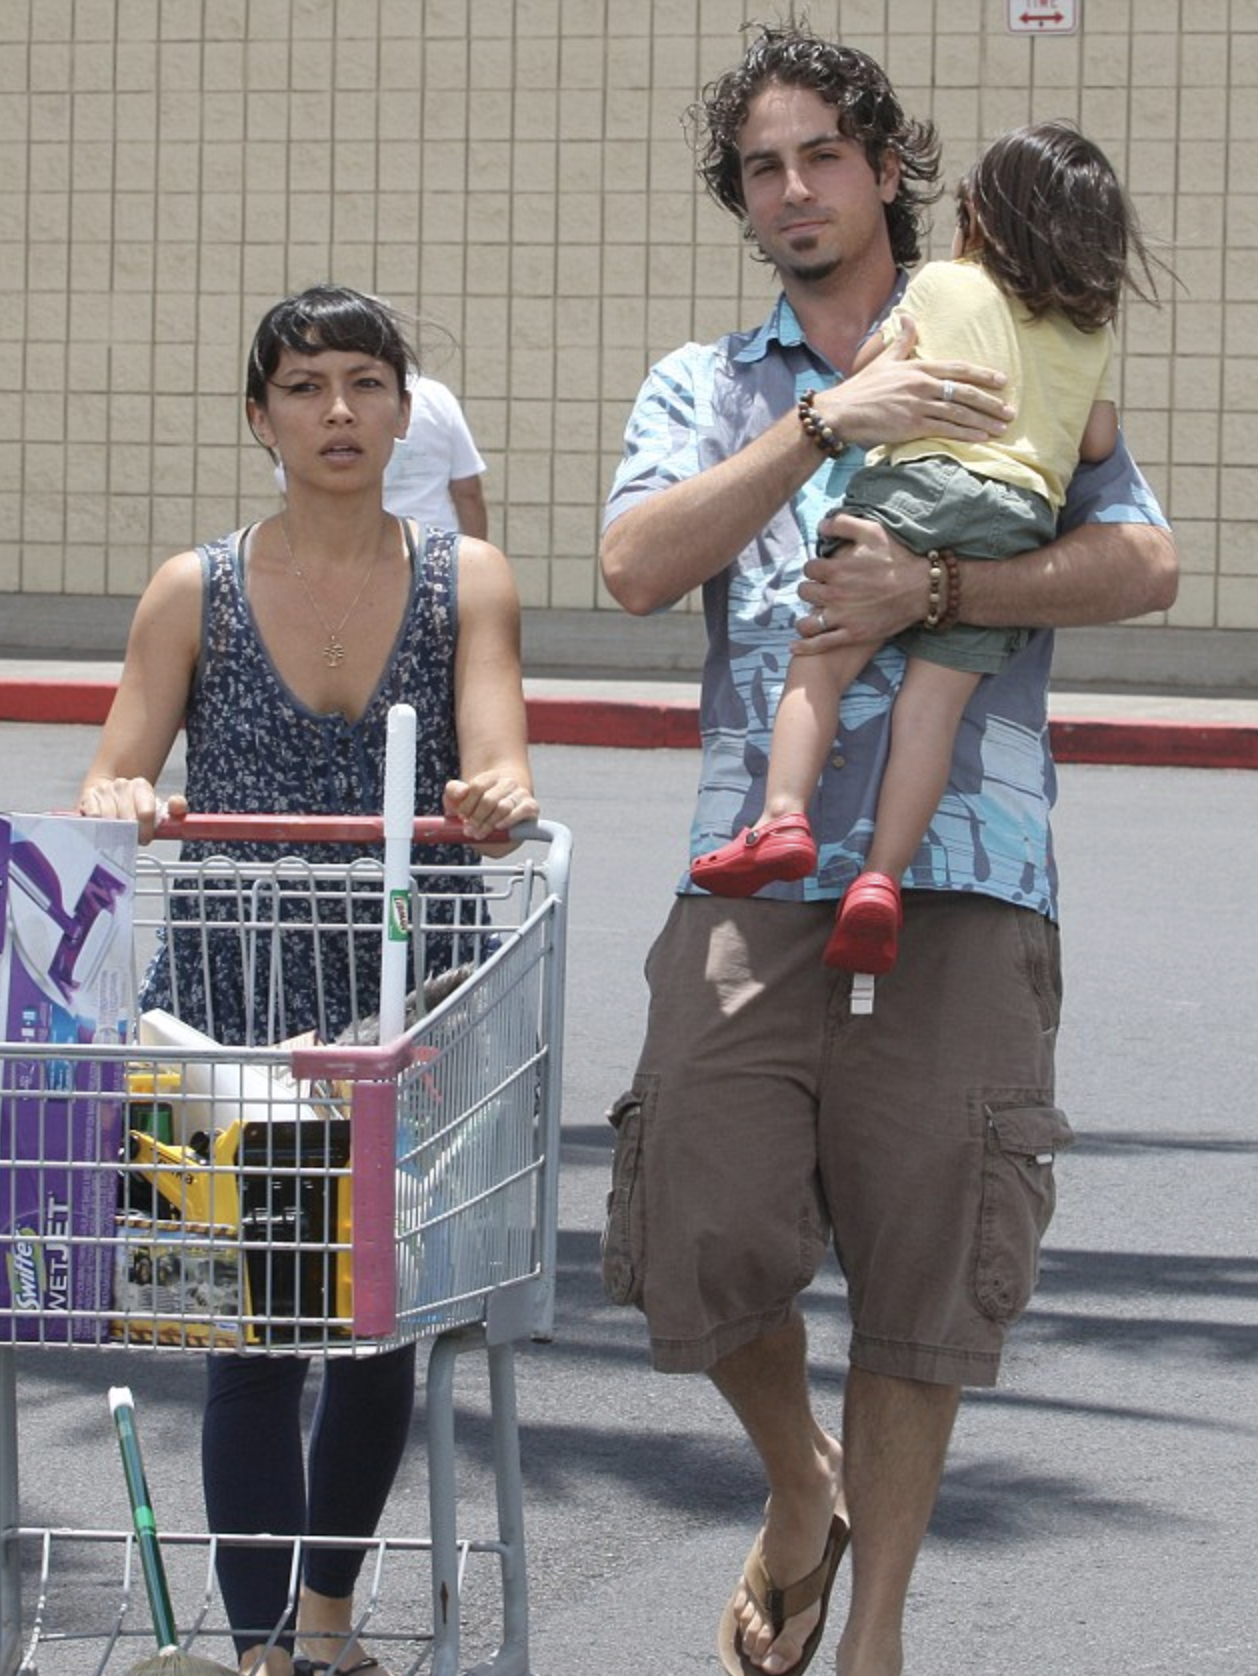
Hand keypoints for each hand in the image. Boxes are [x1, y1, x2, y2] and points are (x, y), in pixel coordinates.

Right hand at [78, 778, 187, 843]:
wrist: (109, 791)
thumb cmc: (135, 805)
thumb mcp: (158, 806)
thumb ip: (175, 808)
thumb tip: (178, 804)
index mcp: (141, 786)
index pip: (146, 812)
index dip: (146, 830)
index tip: (144, 839)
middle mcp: (122, 785)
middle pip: (128, 819)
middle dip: (130, 834)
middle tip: (130, 840)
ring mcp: (104, 790)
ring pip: (110, 820)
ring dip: (114, 832)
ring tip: (117, 835)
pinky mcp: (87, 797)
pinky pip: (93, 817)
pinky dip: (98, 827)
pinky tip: (103, 829)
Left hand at [443, 775, 537, 842]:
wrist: (502, 814)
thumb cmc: (480, 807)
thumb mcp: (461, 798)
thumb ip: (453, 791)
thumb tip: (461, 792)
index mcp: (490, 777)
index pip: (477, 787)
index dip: (467, 805)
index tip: (461, 816)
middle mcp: (508, 783)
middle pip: (488, 799)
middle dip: (476, 818)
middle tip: (469, 830)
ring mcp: (520, 794)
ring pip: (503, 807)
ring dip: (489, 823)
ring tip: (480, 832)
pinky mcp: (531, 806)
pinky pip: (522, 811)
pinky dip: (509, 820)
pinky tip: (499, 826)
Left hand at [793, 513, 929, 653]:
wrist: (923, 588)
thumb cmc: (899, 557)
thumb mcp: (872, 531)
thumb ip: (843, 524)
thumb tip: (821, 525)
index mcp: (836, 569)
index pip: (809, 568)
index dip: (815, 569)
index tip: (823, 571)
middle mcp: (834, 594)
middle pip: (805, 592)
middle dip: (811, 589)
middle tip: (821, 590)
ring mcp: (842, 616)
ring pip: (808, 620)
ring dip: (806, 616)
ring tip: (812, 614)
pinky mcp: (853, 634)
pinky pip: (821, 643)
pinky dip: (806, 645)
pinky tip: (795, 646)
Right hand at [816, 314, 1013, 447]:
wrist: (842, 412)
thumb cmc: (861, 388)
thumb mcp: (884, 360)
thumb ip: (902, 341)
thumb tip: (907, 317)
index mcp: (918, 368)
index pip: (958, 369)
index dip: (983, 374)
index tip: (1002, 380)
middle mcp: (923, 385)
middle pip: (965, 392)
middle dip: (991, 401)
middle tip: (1010, 410)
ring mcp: (919, 405)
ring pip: (960, 412)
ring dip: (984, 421)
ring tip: (1001, 427)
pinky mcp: (913, 425)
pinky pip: (946, 429)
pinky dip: (966, 433)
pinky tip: (981, 437)